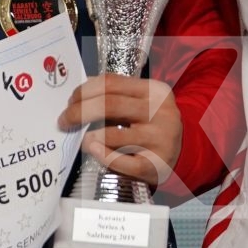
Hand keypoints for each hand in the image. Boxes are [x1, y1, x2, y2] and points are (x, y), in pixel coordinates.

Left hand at [58, 74, 182, 188]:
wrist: (183, 150)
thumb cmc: (152, 123)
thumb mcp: (142, 102)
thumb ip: (117, 96)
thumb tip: (79, 96)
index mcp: (154, 90)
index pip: (111, 83)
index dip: (85, 91)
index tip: (70, 101)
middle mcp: (160, 111)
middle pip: (110, 105)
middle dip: (79, 112)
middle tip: (64, 121)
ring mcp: (160, 138)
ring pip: (114, 134)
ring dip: (89, 136)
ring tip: (81, 139)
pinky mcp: (156, 164)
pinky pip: (122, 161)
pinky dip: (103, 156)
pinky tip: (94, 151)